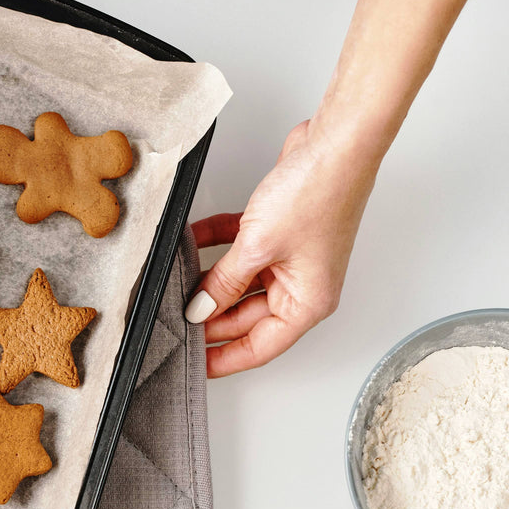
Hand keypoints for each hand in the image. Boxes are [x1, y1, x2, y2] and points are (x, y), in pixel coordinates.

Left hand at [186, 120, 377, 376]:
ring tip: (176, 284)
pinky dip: (216, 246)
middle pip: (246, 317)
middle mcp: (303, 285)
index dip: (224, 359)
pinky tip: (190, 243)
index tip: (195, 366)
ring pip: (240, 283)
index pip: (259, 347)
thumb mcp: (257, 248)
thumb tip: (200, 309)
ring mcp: (291, 258)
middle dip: (210, 316)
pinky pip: (240, 250)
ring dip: (210, 280)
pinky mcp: (279, 232)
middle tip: (173, 319)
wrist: (336, 142)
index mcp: (308, 303)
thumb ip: (224, 283)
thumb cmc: (319, 193)